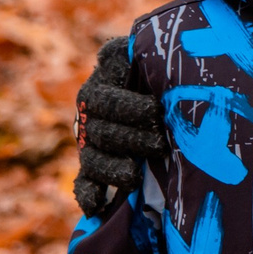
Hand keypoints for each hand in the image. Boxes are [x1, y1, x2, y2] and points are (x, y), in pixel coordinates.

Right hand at [73, 36, 168, 217]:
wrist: (168, 87)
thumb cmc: (164, 67)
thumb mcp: (152, 52)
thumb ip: (141, 50)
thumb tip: (132, 47)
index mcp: (103, 83)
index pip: (108, 99)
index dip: (129, 108)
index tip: (155, 111)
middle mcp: (91, 111)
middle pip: (102, 131)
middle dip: (130, 140)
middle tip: (160, 145)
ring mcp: (91, 139)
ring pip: (93, 158)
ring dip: (111, 169)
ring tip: (133, 177)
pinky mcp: (94, 166)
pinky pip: (84, 183)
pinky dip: (89, 194)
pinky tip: (97, 206)